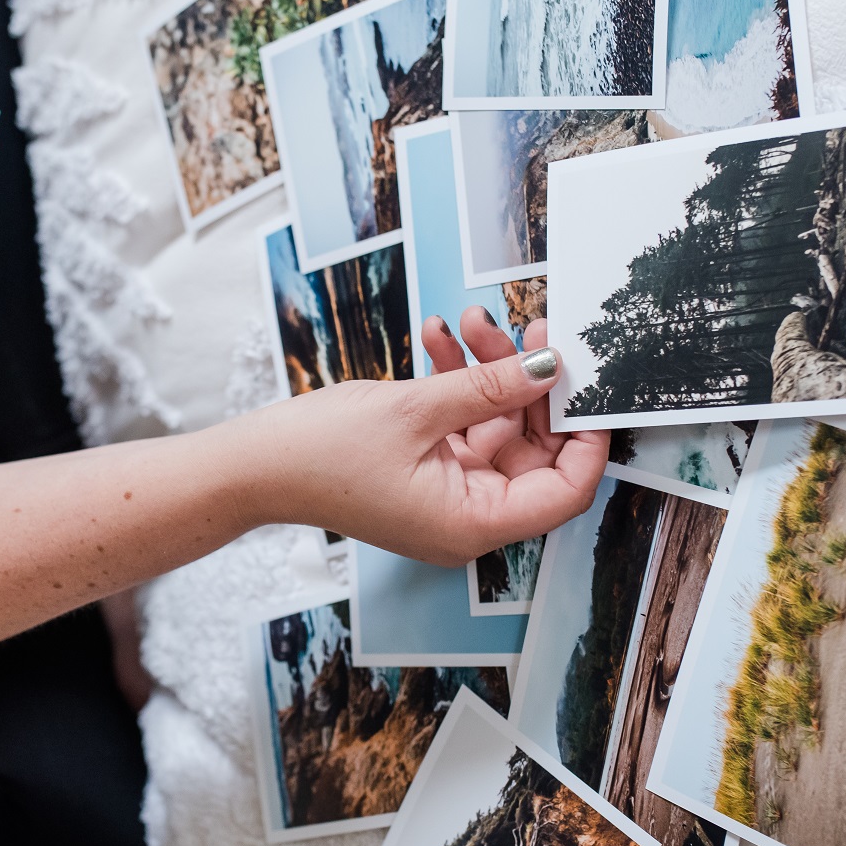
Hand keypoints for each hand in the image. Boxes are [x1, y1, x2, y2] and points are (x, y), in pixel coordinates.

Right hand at [232, 308, 607, 565]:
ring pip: (496, 427)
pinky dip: (457, 385)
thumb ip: (492, 386)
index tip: (592, 386)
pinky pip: (461, 425)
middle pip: (533, 451)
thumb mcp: (417, 408)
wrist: (252, 465)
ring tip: (472, 322)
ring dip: (488, 372)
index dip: (587, 438)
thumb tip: (552, 366)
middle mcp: (466, 517)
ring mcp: (445, 493)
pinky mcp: (424, 470)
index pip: (564, 491)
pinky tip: (442, 339)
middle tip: (531, 330)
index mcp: (473, 524)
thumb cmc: (320, 454)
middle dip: (530, 385)